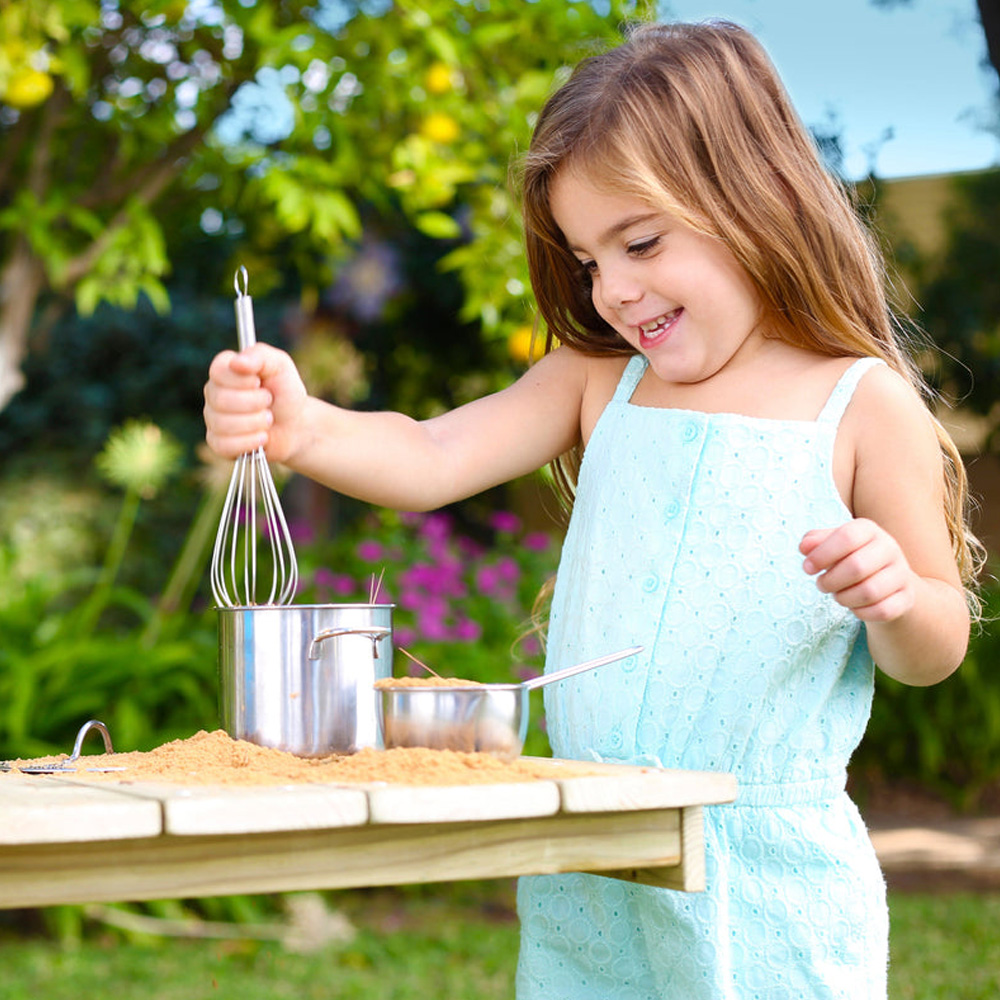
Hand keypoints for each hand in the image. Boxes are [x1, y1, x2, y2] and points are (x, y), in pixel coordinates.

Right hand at [203, 343, 307, 462]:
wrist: (295, 425)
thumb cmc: (285, 392)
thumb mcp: (280, 366)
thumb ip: (260, 356)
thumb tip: (237, 362)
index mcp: (224, 371)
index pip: (218, 372)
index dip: (243, 380)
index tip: (260, 382)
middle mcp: (214, 393)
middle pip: (221, 400)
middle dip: (255, 403)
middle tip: (269, 402)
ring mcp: (213, 418)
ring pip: (223, 424)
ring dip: (255, 423)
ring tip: (268, 419)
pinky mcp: (218, 443)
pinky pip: (224, 445)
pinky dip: (250, 442)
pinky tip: (262, 437)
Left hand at [800, 518, 916, 622]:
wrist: (885, 580)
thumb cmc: (848, 558)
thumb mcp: (831, 544)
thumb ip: (815, 541)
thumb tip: (805, 547)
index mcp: (869, 530)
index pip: (847, 536)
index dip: (822, 554)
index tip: (807, 568)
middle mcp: (890, 548)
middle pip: (857, 566)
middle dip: (830, 581)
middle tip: (821, 585)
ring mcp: (902, 573)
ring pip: (869, 591)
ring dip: (844, 598)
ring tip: (837, 595)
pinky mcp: (907, 598)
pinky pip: (882, 610)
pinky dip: (860, 612)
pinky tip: (854, 606)